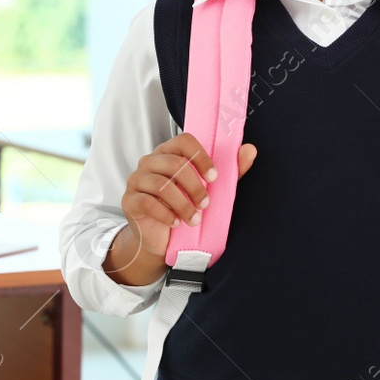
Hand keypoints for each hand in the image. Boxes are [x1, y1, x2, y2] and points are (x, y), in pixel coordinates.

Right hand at [106, 133, 257, 286]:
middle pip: (174, 163)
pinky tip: (176, 223)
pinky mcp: (129, 200)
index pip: (184, 141)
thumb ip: (231, 171)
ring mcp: (137, 179)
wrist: (161, 238)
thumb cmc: (186, 207)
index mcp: (170, 152)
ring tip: (195, 219)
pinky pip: (146, 202)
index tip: (214, 178)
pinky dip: (165, 214)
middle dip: (194, 186)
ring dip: (182, 203)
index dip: (201, 157)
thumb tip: (250, 150)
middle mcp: (151, 161)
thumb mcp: (210, 190)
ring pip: (161, 184)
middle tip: (206, 204)